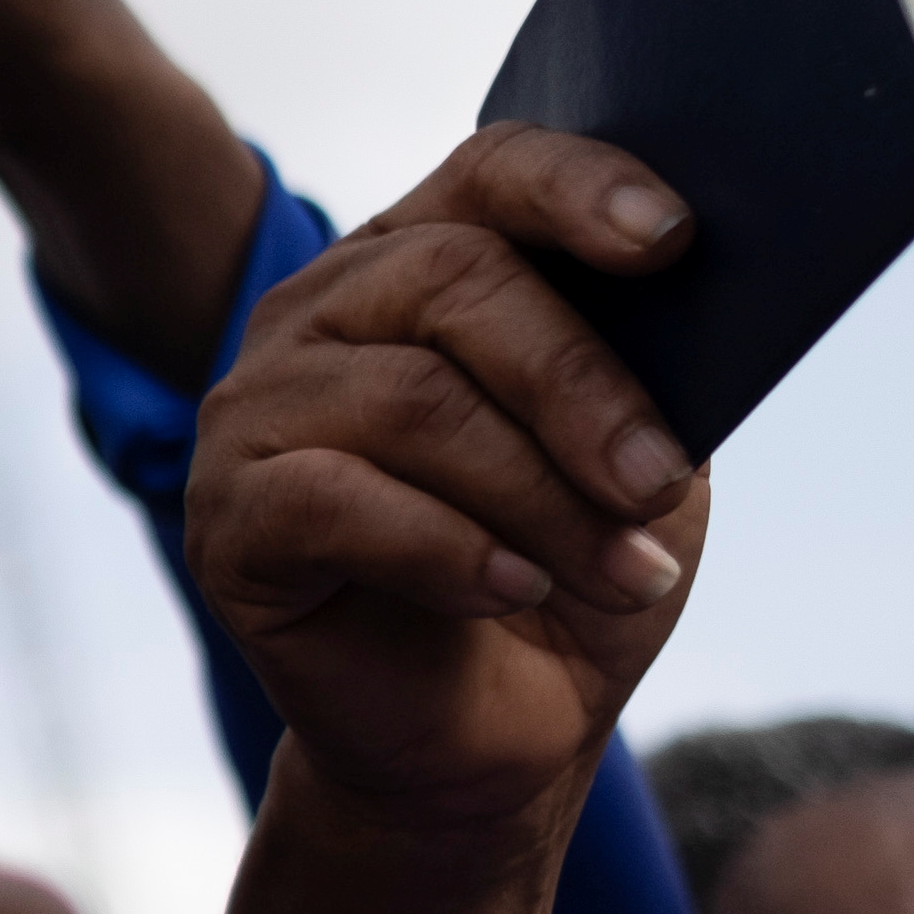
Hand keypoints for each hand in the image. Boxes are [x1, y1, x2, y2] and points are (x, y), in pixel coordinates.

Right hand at [180, 127, 703, 913]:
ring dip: (540, 496)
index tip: (673, 239)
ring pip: (411, 400)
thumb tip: (686, 291)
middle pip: (454, 279)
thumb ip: (642, 366)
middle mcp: (322, 311)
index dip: (578, 187)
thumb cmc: (564, 573)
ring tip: (621, 574)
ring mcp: (257, 410)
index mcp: (421, 263)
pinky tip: (514, 592)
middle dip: (579, 384)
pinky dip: (451, 551)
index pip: (491, 172)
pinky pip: (338, 501)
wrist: (487, 741)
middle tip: (656, 483)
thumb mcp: (636, 456)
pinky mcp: (228, 517)